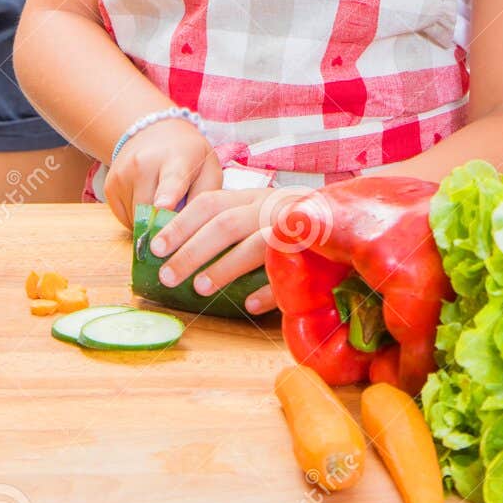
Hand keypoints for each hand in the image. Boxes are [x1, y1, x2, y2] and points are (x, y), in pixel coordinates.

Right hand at [103, 119, 221, 229]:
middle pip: (150, 211)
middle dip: (165, 227)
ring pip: (136, 219)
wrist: (155, 132)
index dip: (167, 195)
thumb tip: (194, 232)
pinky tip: (148, 202)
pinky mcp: (109, 185)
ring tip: (163, 205)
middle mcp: (144, 163)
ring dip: (151, 224)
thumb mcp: (209, 170)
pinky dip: (137, 220)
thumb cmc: (189, 157)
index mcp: (176, 159)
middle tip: (178, 223)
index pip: (171, 179)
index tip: (164, 205)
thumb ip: (205, 199)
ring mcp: (123, 173)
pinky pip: (124, 219)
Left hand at [145, 186, 304, 314]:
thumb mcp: (257, 214)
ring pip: (254, 245)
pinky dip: (268, 289)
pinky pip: (289, 273)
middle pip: (225, 225)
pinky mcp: (315, 252)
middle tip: (167, 275)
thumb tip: (177, 250)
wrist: (347, 220)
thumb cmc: (289, 224)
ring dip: (224, 267)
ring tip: (200, 288)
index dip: (180, 224)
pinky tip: (249, 305)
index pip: (209, 203)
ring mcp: (293, 228)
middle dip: (192, 250)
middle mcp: (269, 207)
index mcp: (251, 197)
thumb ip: (228, 225)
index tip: (155, 246)